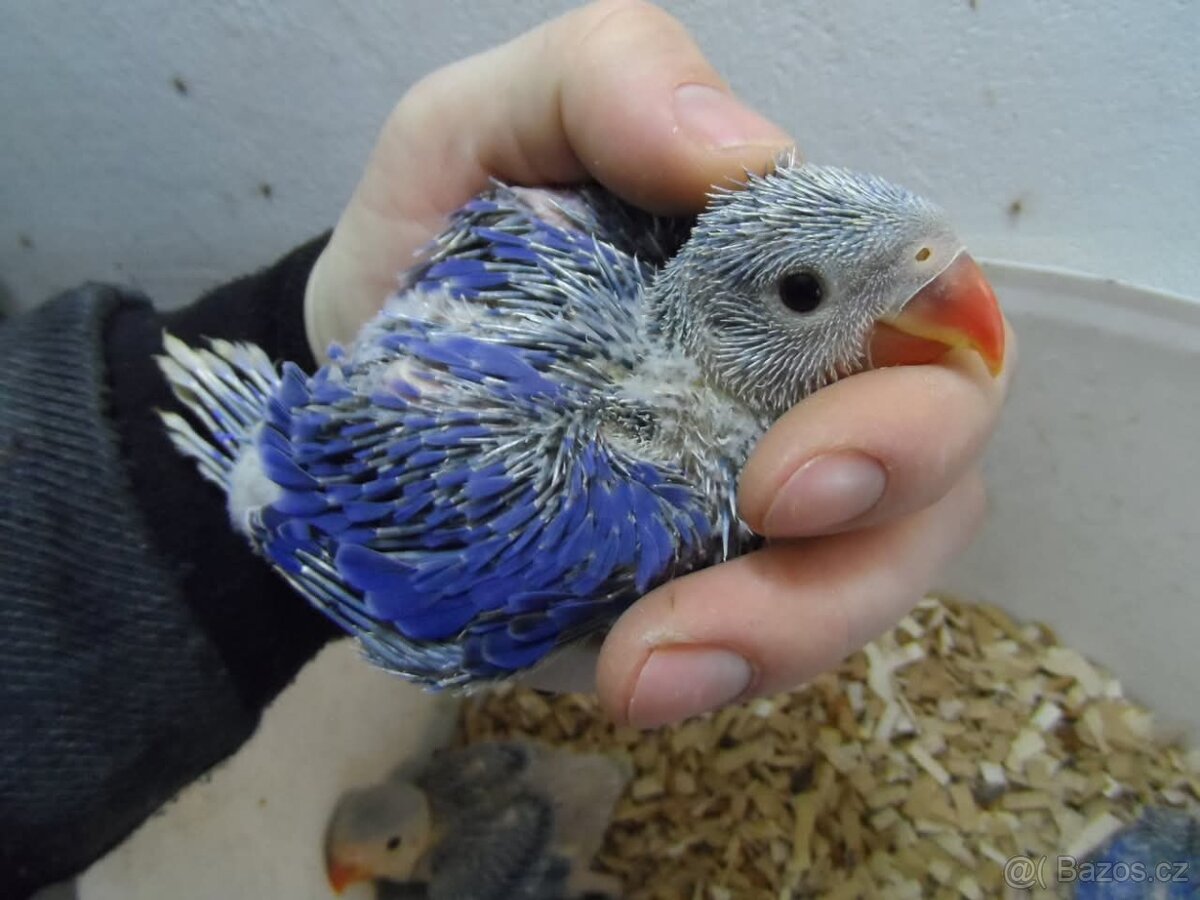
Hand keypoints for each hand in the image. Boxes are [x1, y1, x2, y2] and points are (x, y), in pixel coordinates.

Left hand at [305, 0, 1012, 727]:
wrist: (351, 375)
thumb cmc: (441, 240)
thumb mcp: (490, 123)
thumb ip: (610, 80)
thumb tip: (743, 156)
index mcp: (791, 273)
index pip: (933, 319)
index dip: (917, 390)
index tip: (800, 448)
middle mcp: (803, 388)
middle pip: (938, 463)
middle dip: (885, 502)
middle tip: (774, 510)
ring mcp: (755, 503)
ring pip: (868, 577)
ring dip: (790, 629)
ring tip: (648, 664)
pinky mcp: (698, 589)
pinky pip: (763, 650)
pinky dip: (715, 673)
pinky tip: (630, 680)